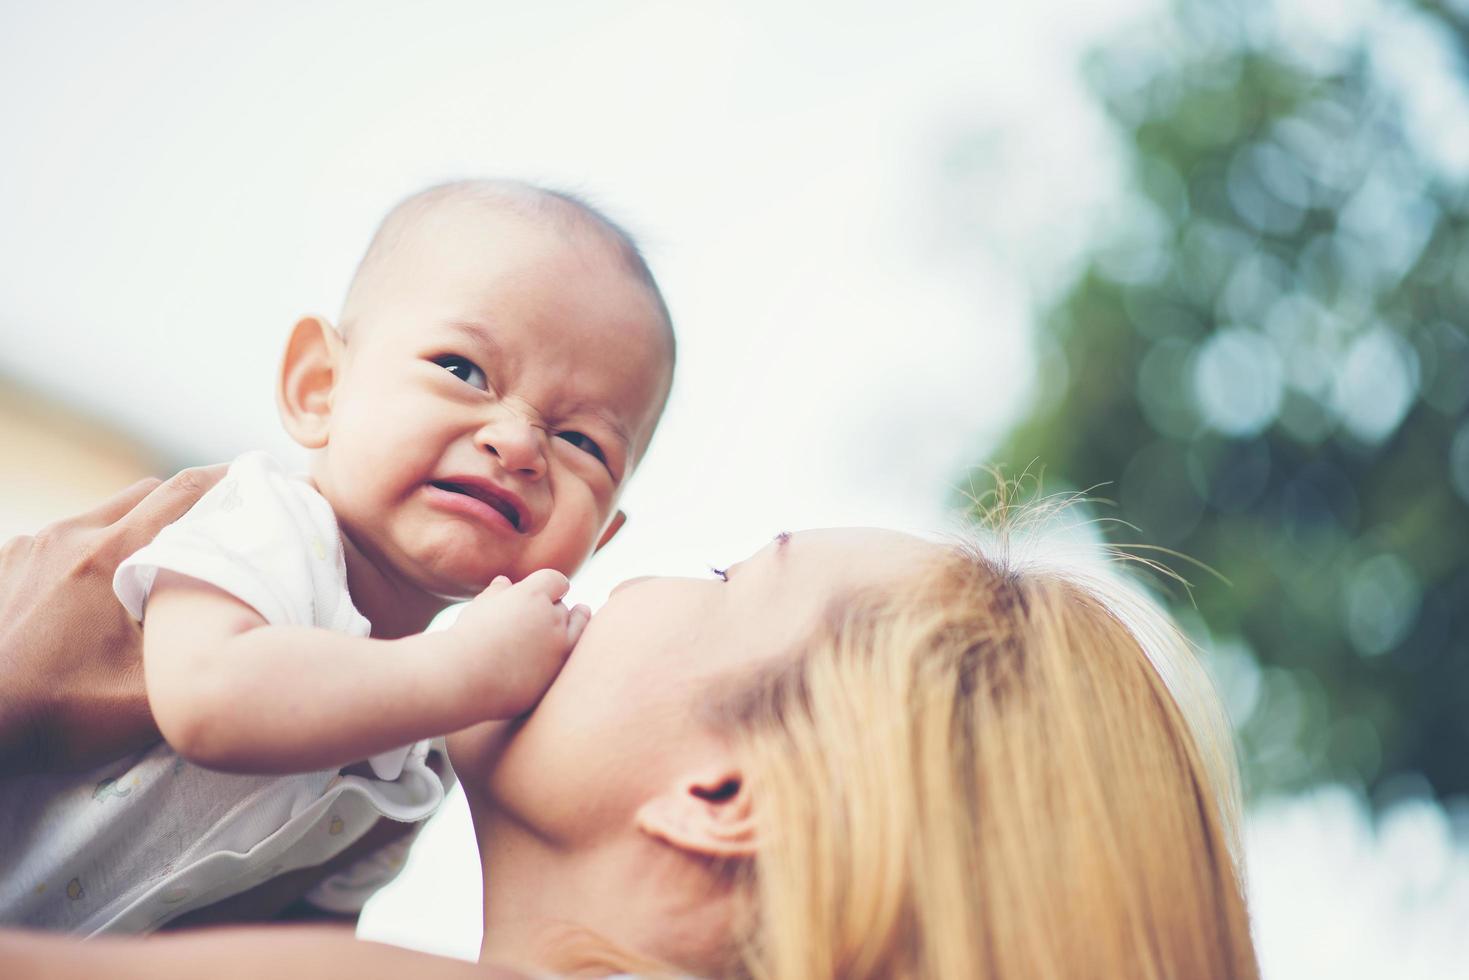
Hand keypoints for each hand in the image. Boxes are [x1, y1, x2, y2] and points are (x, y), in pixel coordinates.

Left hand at [0, 465, 226, 774]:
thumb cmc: (58, 714)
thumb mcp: (147, 698)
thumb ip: (200, 660)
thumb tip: (253, 641)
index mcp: (108, 557)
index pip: (181, 492)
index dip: (227, 479)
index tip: (259, 479)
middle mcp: (68, 537)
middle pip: (145, 494)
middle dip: (188, 504)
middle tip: (221, 528)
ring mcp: (30, 547)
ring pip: (104, 515)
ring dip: (139, 529)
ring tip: (161, 567)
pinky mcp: (6, 563)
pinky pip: (67, 539)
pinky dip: (96, 549)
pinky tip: (101, 593)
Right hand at [443, 568, 589, 719]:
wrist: (459, 677)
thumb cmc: (464, 638)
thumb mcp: (479, 608)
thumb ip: (497, 593)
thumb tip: (505, 582)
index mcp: (533, 594)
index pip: (557, 581)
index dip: (552, 586)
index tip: (551, 590)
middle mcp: (552, 619)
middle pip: (566, 609)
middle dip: (556, 611)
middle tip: (544, 619)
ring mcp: (557, 650)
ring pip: (574, 635)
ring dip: (564, 634)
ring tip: (553, 637)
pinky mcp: (555, 676)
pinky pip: (564, 664)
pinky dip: (557, 661)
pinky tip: (543, 662)